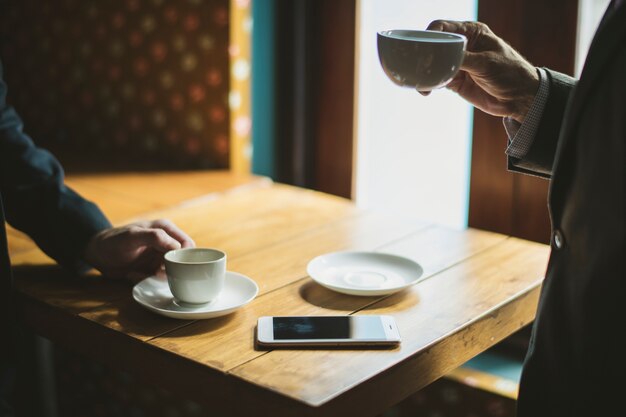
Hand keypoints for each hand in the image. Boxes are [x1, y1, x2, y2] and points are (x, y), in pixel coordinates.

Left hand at [83, 219, 194, 279]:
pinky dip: (151, 280)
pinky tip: (137, 276)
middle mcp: (166, 242)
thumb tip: (178, 247)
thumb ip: (155, 237)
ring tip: (145, 274)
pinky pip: (160, 278)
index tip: (169, 264)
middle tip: (156, 272)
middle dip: (172, 269)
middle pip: (183, 259)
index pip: (187, 244)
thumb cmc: (114, 241)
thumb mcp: (133, 236)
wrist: (97, 254)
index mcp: (166, 229)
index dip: (183, 257)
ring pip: (174, 270)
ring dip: (161, 276)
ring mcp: (160, 256)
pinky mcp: (153, 268)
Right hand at [423, 20, 539, 122]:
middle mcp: (462, 46)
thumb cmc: (510, 72)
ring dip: (425, 73)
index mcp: (472, 33)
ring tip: (421, 82)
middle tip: (417, 67)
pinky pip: (437, 80)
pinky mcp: (455, 81)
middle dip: (424, 55)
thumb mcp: (485, 63)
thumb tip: (440, 58)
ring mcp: (457, 64)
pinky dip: (429, 85)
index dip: (430, 33)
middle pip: (435, 46)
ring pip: (433, 65)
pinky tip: (426, 91)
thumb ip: (463, 59)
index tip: (422, 45)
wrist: (519, 98)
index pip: (444, 27)